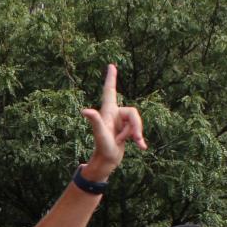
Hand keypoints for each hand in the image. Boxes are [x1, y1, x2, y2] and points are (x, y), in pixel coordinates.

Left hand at [80, 64, 145, 178]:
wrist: (106, 161)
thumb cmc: (102, 147)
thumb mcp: (100, 133)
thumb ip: (95, 121)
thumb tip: (84, 110)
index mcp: (108, 111)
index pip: (110, 91)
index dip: (111, 78)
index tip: (111, 66)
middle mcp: (115, 114)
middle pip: (133, 112)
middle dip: (135, 126)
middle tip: (124, 139)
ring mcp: (121, 123)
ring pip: (137, 122)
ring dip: (135, 134)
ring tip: (124, 143)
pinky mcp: (126, 131)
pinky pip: (138, 131)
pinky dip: (140, 139)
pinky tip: (142, 147)